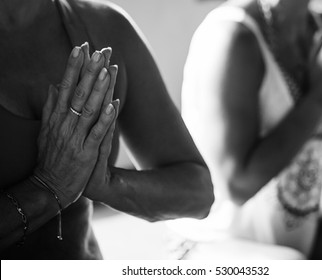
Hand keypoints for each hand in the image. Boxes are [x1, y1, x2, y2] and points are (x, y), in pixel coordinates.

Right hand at [34, 46, 116, 207]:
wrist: (50, 188)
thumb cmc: (50, 158)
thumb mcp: (44, 131)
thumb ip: (49, 108)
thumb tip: (52, 85)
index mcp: (55, 118)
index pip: (64, 86)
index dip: (73, 67)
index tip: (81, 48)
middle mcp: (64, 125)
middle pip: (78, 93)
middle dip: (89, 71)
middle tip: (100, 51)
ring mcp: (75, 139)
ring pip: (88, 110)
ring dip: (98, 89)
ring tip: (107, 70)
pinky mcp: (86, 153)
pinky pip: (97, 133)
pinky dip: (105, 119)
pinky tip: (113, 104)